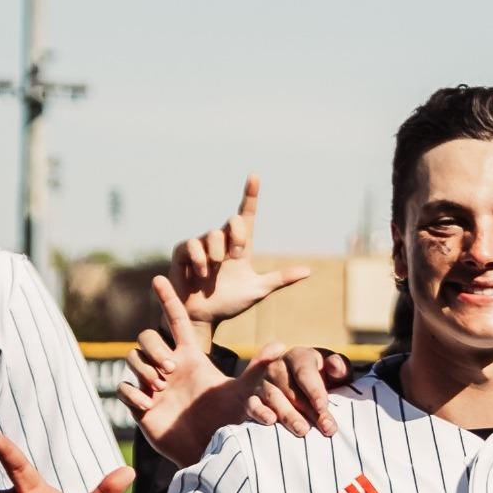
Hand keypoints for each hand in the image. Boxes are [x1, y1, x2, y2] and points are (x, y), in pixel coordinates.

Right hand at [118, 275, 287, 465]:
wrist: (212, 450)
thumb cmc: (230, 421)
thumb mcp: (245, 393)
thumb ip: (259, 368)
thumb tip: (280, 345)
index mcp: (190, 356)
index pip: (176, 320)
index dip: (168, 298)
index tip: (160, 276)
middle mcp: (170, 366)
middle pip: (147, 337)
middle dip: (153, 348)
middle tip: (170, 369)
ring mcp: (153, 385)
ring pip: (132, 359)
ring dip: (143, 370)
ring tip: (161, 389)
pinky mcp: (141, 406)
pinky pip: (123, 389)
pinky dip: (133, 394)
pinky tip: (149, 406)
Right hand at [168, 174, 311, 348]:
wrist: (204, 316)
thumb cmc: (230, 302)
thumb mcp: (258, 290)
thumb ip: (280, 279)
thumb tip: (309, 271)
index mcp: (240, 247)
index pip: (246, 215)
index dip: (250, 195)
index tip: (255, 176)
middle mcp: (221, 241)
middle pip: (233, 220)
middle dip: (238, 236)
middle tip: (236, 256)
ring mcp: (201, 245)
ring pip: (213, 234)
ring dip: (217, 254)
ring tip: (214, 271)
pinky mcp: (183, 251)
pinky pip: (193, 245)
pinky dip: (201, 260)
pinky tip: (201, 274)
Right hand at [244, 346, 354, 436]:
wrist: (292, 387)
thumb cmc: (322, 379)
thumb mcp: (333, 371)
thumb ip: (339, 367)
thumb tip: (335, 366)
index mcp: (299, 357)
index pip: (304, 371)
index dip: (315, 390)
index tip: (323, 407)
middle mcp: (277, 367)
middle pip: (291, 389)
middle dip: (309, 410)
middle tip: (325, 427)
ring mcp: (263, 383)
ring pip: (273, 398)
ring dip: (288, 415)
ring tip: (303, 430)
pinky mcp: (252, 399)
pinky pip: (253, 405)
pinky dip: (260, 413)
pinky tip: (270, 421)